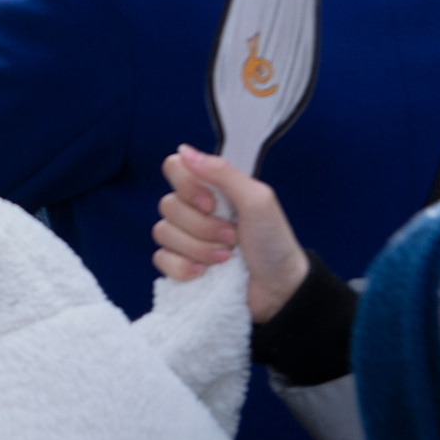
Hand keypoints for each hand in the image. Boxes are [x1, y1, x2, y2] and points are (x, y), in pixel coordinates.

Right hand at [152, 146, 309, 323]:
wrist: (279, 289)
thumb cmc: (274, 242)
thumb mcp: (257, 199)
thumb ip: (223, 172)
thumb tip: (184, 150)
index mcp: (211, 188)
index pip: (174, 168)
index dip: (187, 185)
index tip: (212, 203)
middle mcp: (193, 210)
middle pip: (167, 204)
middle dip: (202, 226)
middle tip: (232, 236)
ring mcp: (184, 239)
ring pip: (163, 232)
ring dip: (198, 248)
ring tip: (226, 257)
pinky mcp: (179, 265)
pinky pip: (160, 259)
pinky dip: (183, 267)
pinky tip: (204, 273)